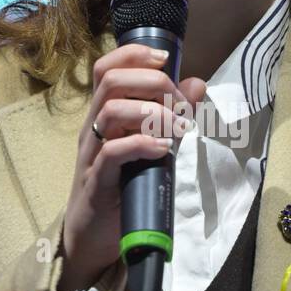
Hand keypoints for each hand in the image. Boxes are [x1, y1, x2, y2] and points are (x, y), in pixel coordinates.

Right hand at [57, 42, 206, 290]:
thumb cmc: (123, 187)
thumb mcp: (151, 144)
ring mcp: (93, 153)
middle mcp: (94, 127)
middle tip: (180, 105)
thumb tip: (196, 84)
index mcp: (104, 114)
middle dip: (153, 83)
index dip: (135, 54)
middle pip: (110, 81)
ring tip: (178, 128)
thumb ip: (171, 114)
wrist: (93, 236)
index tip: (167, 59)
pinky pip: (113, 152)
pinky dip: (142, 144)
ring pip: (111, 110)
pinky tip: (164, 149)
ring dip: (152, 113)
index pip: (107, 68)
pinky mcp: (97, 181)